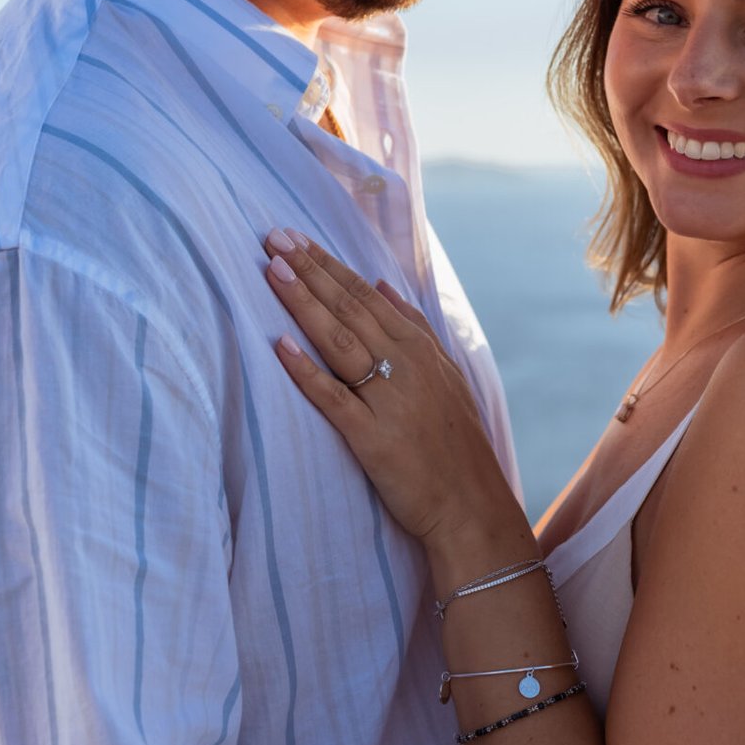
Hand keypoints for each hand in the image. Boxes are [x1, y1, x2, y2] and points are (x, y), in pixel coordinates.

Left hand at [263, 230, 529, 565]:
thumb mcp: (446, 376)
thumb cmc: (455, 446)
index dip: (328, 266)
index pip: (366, 296)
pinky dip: (306, 371)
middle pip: (349, 308)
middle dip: (309, 270)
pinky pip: (332, 397)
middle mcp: (406, 366)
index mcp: (420, 350)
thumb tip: (383, 284)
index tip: (296, 238)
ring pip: (339, 341)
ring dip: (304, 303)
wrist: (472, 507)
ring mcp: (389, 400)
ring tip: (272, 270)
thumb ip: (415, 329)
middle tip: (273, 236)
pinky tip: (280, 346)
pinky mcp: (372, 437)